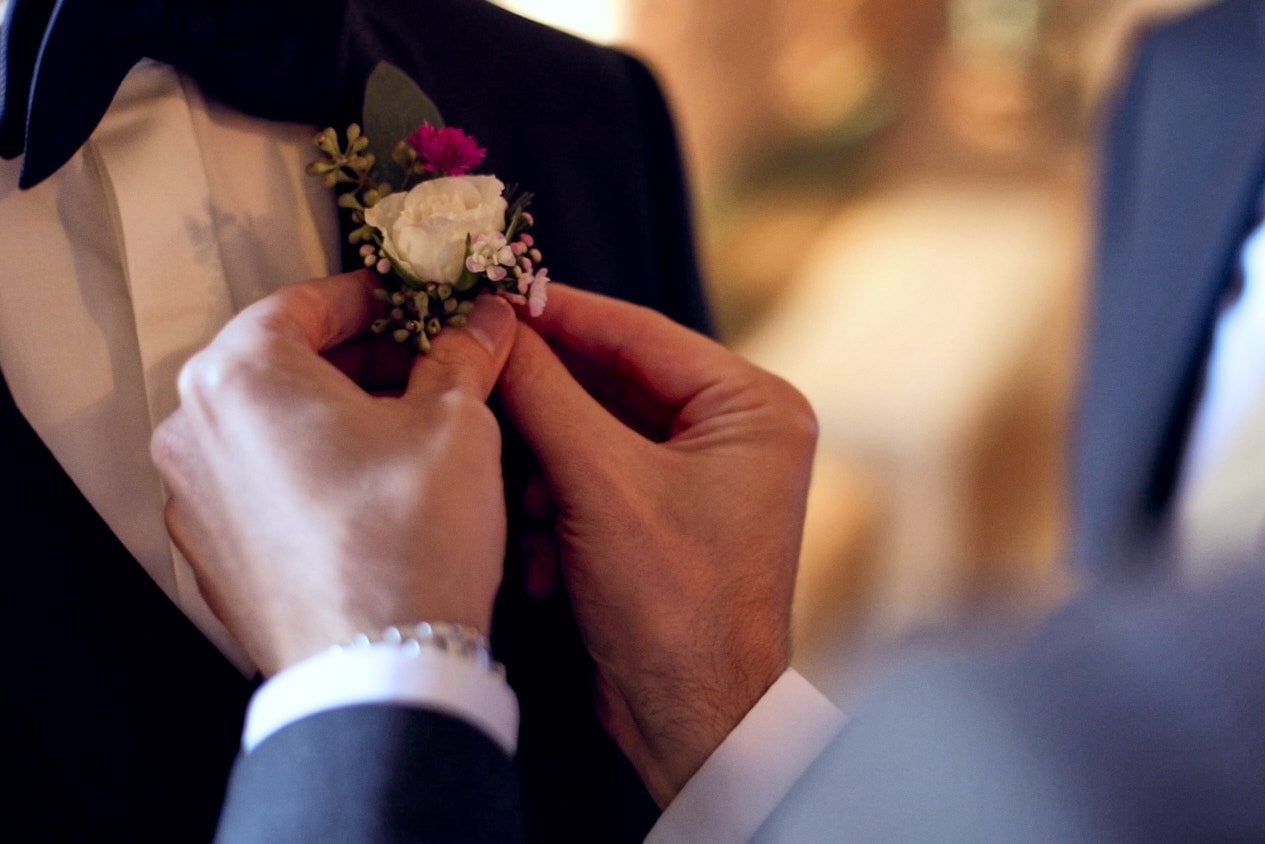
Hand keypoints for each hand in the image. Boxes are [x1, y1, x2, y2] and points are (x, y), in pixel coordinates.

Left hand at [151, 271, 517, 674]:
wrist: (378, 672)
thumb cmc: (408, 540)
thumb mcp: (457, 423)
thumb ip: (463, 355)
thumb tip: (482, 320)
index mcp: (240, 375)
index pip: (304, 301)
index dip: (374, 297)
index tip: (419, 303)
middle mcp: (193, 430)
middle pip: (282, 364)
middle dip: (361, 360)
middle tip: (430, 366)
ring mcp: (193, 500)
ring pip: (272, 427)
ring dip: (337, 417)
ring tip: (411, 433)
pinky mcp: (211, 557)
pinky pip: (263, 487)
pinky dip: (313, 473)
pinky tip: (376, 493)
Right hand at [498, 285, 816, 804]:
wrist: (694, 724)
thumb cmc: (675, 609)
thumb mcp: (600, 486)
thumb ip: (544, 394)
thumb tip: (494, 324)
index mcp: (752, 406)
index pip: (637, 331)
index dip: (556, 312)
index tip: (485, 289)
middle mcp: (736, 432)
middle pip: (611, 382)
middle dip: (542, 403)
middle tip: (470, 374)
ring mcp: (702, 477)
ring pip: (591, 434)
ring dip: (544, 468)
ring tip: (519, 502)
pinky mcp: (665, 519)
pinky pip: (594, 480)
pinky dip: (557, 508)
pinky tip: (541, 555)